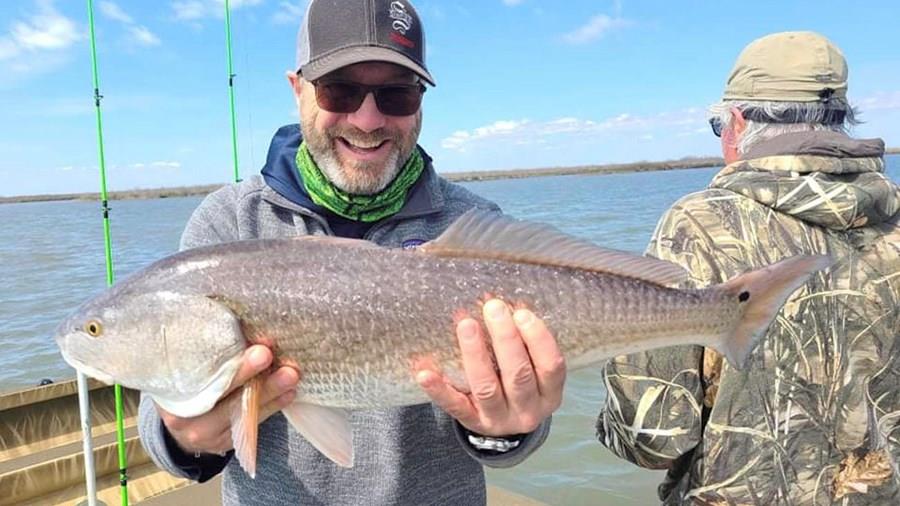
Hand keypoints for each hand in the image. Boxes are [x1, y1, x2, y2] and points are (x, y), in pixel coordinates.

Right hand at [156, 345, 299, 454]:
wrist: (183, 427)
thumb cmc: (189, 385)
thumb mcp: (187, 370)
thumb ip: (206, 354)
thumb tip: (243, 325)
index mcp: (171, 391)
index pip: (197, 375)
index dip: (222, 358)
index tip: (244, 343)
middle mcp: (183, 416)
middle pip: (219, 393)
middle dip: (246, 373)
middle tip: (267, 354)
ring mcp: (205, 433)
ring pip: (240, 410)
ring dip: (270, 391)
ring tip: (290, 374)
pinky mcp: (224, 442)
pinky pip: (251, 423)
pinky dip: (273, 406)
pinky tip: (289, 393)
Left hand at [417, 299, 565, 435]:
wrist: (504, 424)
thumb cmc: (519, 382)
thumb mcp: (532, 367)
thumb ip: (524, 342)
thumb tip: (501, 302)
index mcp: (549, 393)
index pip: (550, 366)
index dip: (538, 339)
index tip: (522, 312)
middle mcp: (528, 410)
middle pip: (518, 374)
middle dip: (506, 339)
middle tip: (493, 308)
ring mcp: (499, 420)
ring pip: (486, 388)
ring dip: (475, 354)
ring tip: (466, 324)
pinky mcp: (472, 422)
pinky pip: (454, 406)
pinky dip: (439, 390)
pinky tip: (425, 373)